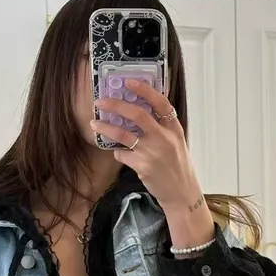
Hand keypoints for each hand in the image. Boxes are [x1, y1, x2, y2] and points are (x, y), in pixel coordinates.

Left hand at [91, 80, 203, 214]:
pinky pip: (122, 154)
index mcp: (173, 128)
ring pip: (123, 134)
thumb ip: (161, 127)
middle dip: (115, 105)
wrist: (181, 193)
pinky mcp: (142, 166)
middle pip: (137, 114)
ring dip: (106, 127)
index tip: (128, 81)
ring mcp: (152, 152)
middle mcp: (164, 138)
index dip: (144, 89)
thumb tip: (137, 112)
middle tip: (100, 102)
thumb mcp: (176, 142)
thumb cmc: (177, 166)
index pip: (160, 102)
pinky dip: (117, 151)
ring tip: (94, 124)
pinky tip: (119, 153)